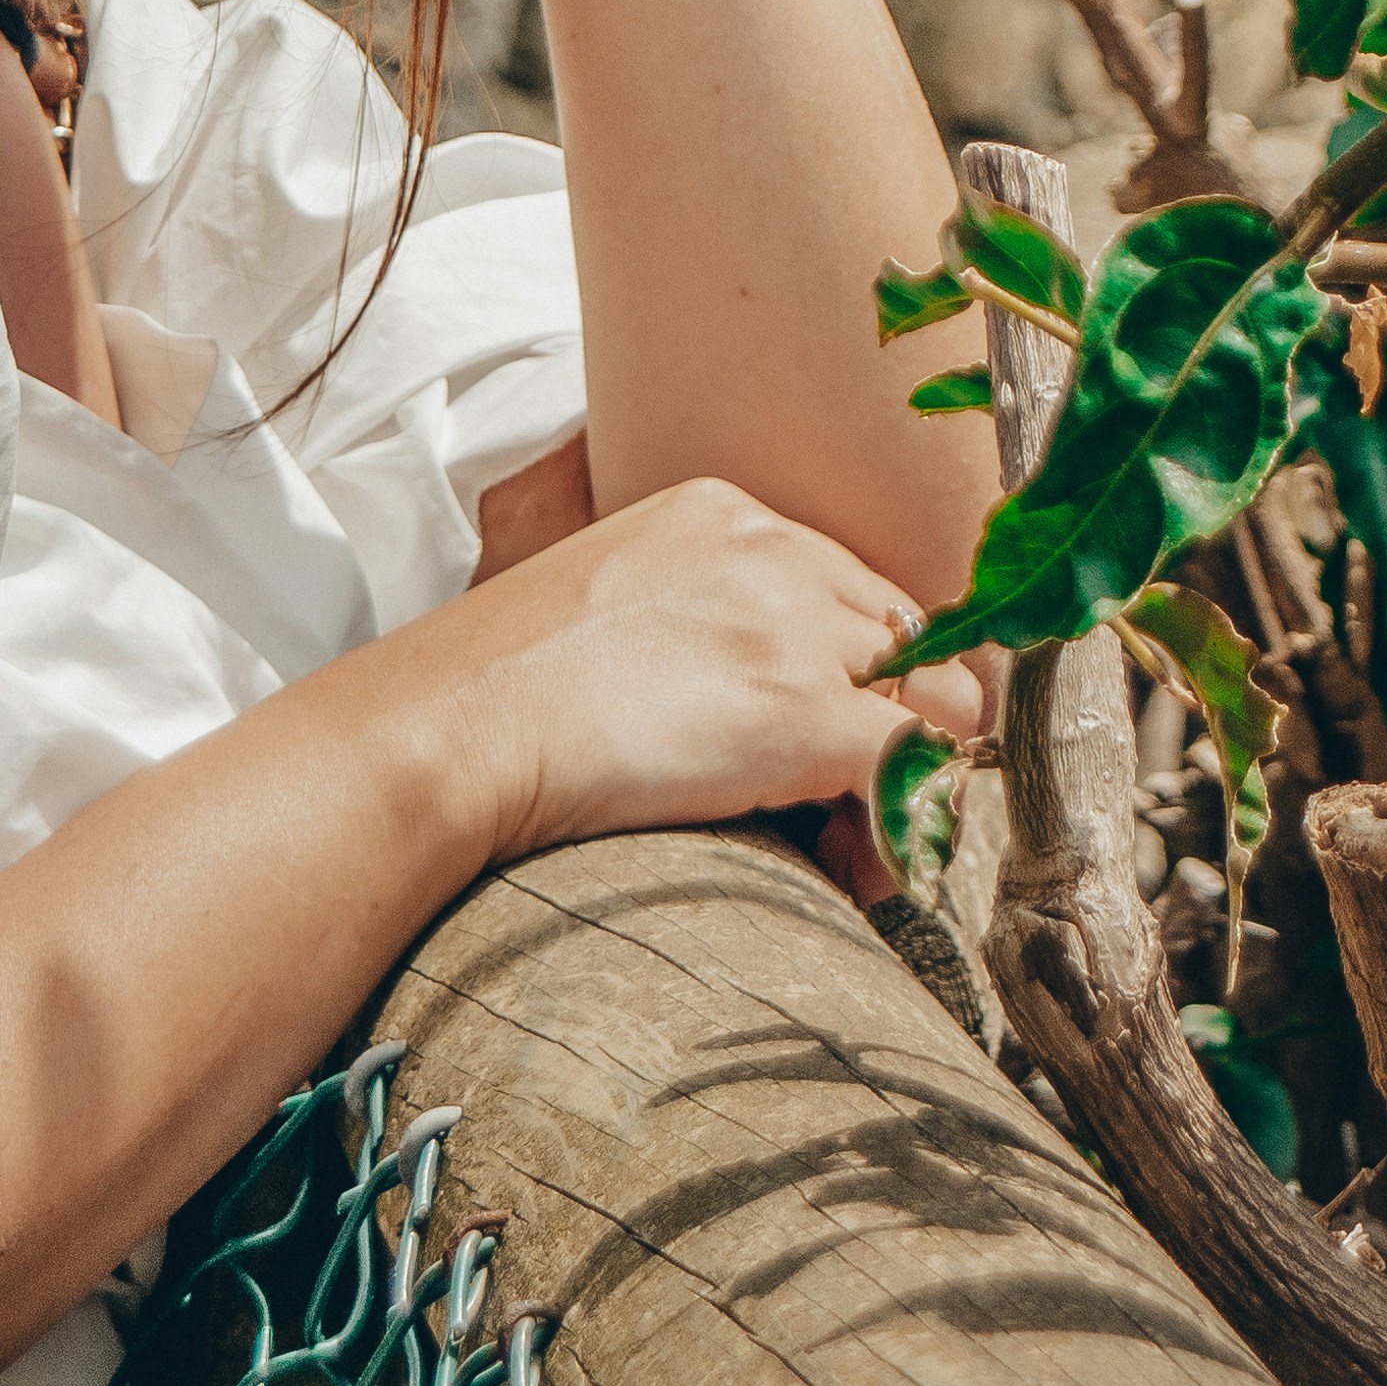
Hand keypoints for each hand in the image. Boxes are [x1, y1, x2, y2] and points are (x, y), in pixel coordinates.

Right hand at [388, 477, 985, 866]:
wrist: (447, 731)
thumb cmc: (491, 697)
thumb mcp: (603, 612)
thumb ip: (684, 627)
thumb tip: (727, 708)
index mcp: (722, 515)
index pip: (851, 593)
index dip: (849, 682)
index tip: (810, 754)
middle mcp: (775, 551)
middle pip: (907, 644)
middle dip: (886, 732)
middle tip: (831, 816)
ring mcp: (796, 628)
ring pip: (939, 702)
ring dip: (904, 782)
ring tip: (842, 848)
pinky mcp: (804, 711)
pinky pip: (919, 767)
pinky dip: (904, 830)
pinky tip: (853, 871)